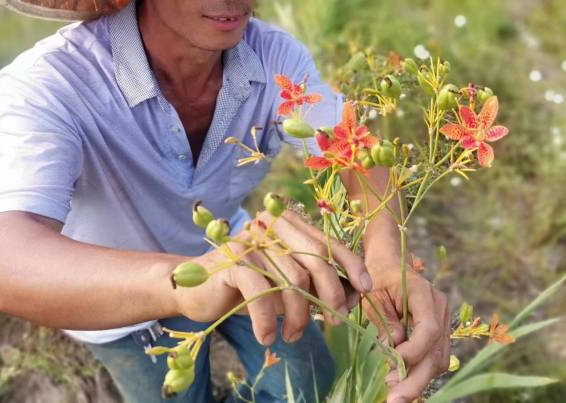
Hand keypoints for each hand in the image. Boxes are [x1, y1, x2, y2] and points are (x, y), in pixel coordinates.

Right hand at [173, 209, 372, 345]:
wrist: (199, 292)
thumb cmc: (250, 289)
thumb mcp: (289, 285)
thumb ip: (318, 284)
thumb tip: (356, 294)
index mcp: (289, 227)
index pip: (328, 242)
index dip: (351, 264)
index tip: (366, 288)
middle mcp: (272, 228)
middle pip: (316, 259)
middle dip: (331, 294)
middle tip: (333, 323)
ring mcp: (251, 242)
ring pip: (292, 280)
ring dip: (298, 316)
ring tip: (291, 336)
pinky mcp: (231, 260)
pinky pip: (260, 292)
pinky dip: (266, 321)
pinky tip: (267, 337)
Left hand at [362, 260, 449, 402]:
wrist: (388, 260)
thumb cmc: (376, 274)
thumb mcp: (372, 294)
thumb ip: (384, 321)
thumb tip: (394, 349)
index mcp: (423, 292)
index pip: (429, 328)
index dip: (414, 351)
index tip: (393, 364)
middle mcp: (439, 306)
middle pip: (435, 351)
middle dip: (416, 379)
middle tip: (395, 399)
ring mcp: (441, 319)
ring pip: (438, 359)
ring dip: (419, 381)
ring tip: (396, 396)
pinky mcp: (437, 331)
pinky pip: (434, 357)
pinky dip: (421, 373)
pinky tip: (404, 384)